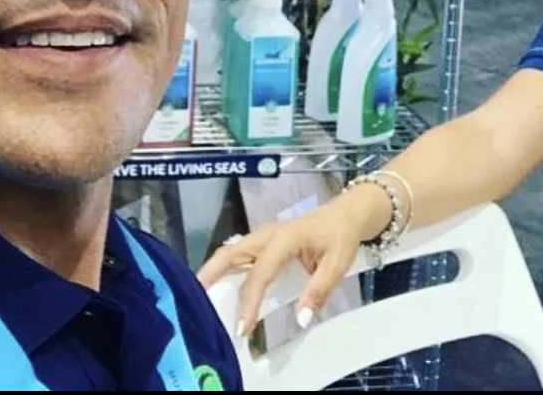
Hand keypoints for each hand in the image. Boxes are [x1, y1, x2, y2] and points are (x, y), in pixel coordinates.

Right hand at [197, 182, 390, 334]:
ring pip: (232, 251)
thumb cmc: (341, 236)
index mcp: (284, 238)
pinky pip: (241, 254)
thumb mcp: (337, 263)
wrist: (348, 213)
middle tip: (193, 296)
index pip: (260, 273)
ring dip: (215, 270)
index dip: (249, 301)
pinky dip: (226, 268)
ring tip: (198, 294)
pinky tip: (219, 285)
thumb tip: (300, 319)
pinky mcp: (266, 241)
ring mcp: (265, 236)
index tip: (243, 328)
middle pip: (232, 252)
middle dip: (211, 273)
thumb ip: (318, 291)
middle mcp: (268, 234)